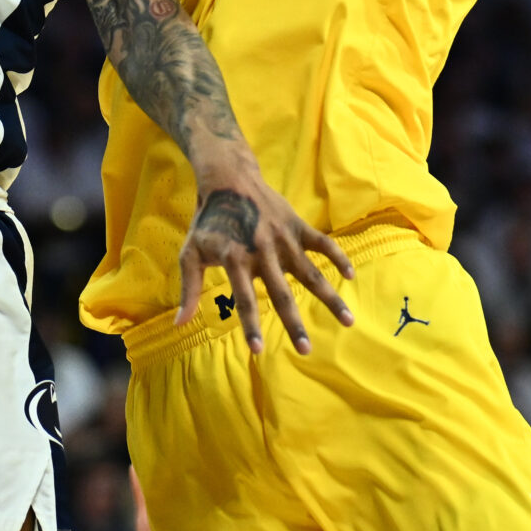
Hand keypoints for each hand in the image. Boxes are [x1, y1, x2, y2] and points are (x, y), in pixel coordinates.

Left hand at [174, 149, 354, 353]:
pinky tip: (351, 275)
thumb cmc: (209, 220)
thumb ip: (188, 289)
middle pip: (281, 294)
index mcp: (235, 259)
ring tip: (348, 320)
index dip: (250, 326)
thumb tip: (179, 324)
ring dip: (330, 298)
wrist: (228, 179)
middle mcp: (261, 251)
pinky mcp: (296, 225)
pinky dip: (337, 256)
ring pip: (311, 272)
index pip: (244, 299)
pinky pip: (322, 242)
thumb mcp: (190, 252)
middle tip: (306, 350)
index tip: (258, 351)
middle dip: (294, 324)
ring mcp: (283, 239)